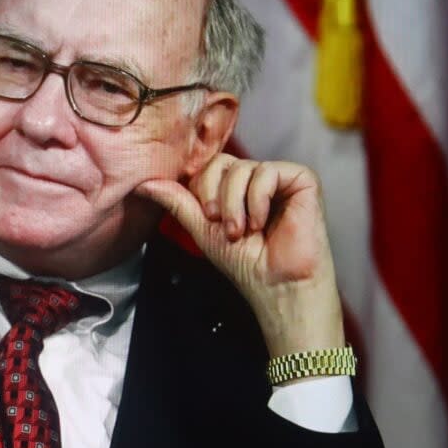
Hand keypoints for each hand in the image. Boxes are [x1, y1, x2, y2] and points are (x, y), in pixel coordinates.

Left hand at [135, 154, 344, 358]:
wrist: (277, 285)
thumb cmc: (245, 263)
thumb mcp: (203, 229)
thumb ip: (177, 202)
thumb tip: (144, 184)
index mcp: (234, 187)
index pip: (207, 166)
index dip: (202, 190)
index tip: (208, 219)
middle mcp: (256, 178)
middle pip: (221, 161)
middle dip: (216, 196)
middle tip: (222, 225)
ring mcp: (279, 178)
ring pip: (243, 167)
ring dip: (236, 204)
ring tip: (243, 231)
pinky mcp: (302, 180)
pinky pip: (268, 171)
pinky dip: (259, 199)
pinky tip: (263, 223)